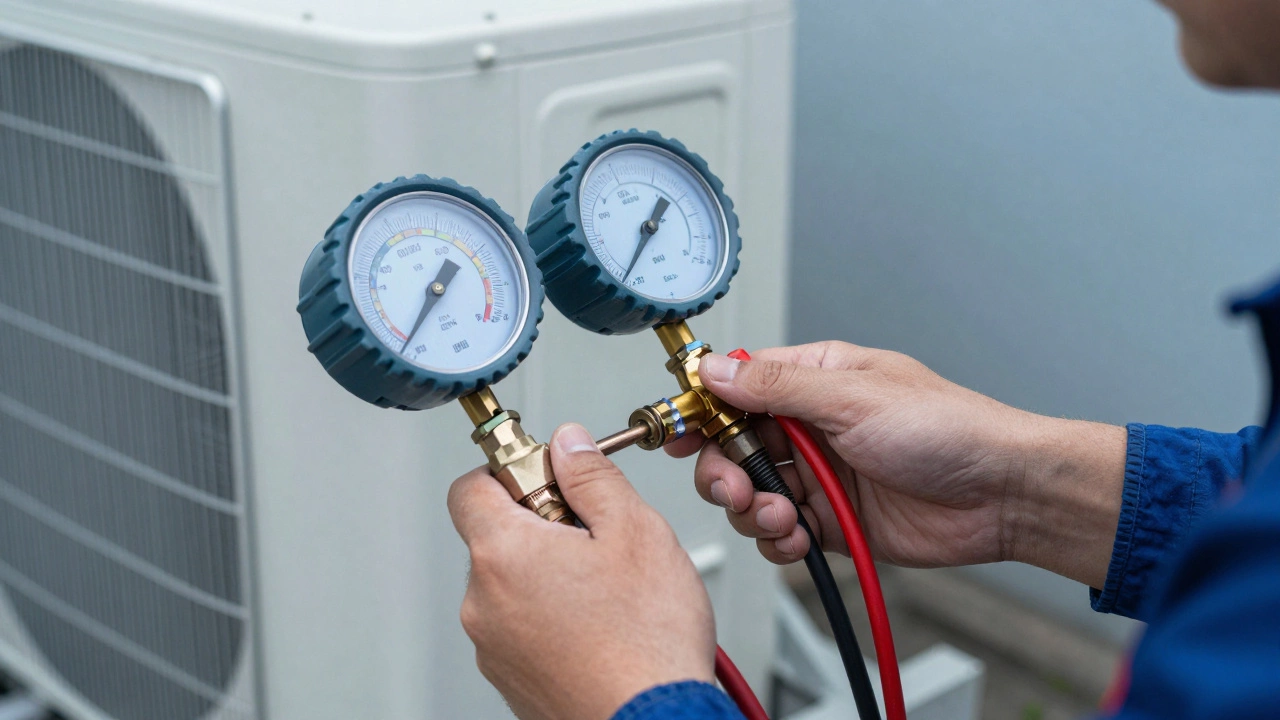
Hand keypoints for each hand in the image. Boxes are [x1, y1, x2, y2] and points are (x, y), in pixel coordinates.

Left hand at [449, 424, 715, 719]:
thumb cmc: (647, 642)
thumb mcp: (635, 530)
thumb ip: (593, 476)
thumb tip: (567, 443)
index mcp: (503, 553)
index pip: (471, 484)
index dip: (514, 469)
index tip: (552, 476)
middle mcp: (483, 602)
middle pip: (496, 534)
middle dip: (543, 525)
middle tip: (598, 537)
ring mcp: (493, 647)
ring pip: (512, 583)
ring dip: (550, 573)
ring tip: (608, 591)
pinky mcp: (511, 679)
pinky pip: (522, 626)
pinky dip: (552, 617)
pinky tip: (601, 625)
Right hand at [667, 342, 1124, 587]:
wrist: (1001, 495)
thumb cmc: (948, 429)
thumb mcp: (852, 396)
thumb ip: (775, 386)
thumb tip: (715, 368)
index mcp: (816, 379)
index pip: (738, 387)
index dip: (702, 409)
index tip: (676, 431)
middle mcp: (811, 426)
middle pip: (732, 446)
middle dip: (723, 470)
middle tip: (733, 487)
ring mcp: (819, 475)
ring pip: (751, 493)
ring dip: (751, 509)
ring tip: (779, 515)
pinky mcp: (830, 520)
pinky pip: (779, 532)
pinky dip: (777, 540)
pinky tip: (794, 537)